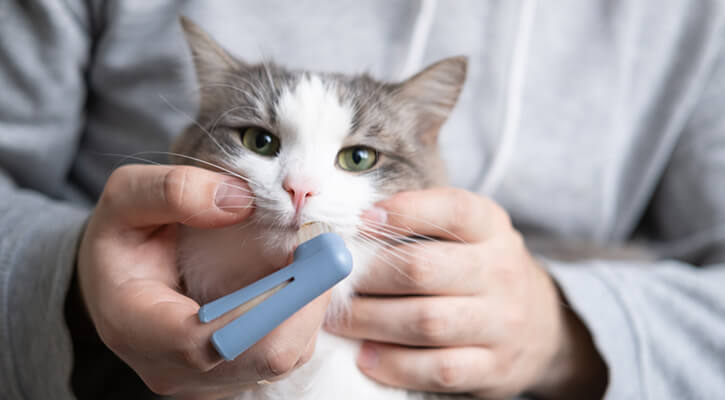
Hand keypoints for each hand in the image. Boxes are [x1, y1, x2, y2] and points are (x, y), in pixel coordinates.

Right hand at [76, 165, 329, 399]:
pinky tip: (300, 277)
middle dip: (306, 300)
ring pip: (283, 358)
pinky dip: (302, 315)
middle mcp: (173, 369)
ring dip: (309, 306)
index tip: (309, 251)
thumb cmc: (122, 240)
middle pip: (263, 357)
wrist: (117, 280)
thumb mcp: (125, 199)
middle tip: (326, 246)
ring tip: (312, 256)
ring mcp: (206, 381)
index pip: (210, 341)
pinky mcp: (234, 375)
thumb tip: (242, 201)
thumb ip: (172, 191)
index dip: (271, 302)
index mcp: (136, 328)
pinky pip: (285, 353)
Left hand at [329, 188, 606, 398]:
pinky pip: (438, 369)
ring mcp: (502, 322)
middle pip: (423, 270)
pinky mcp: (494, 367)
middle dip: (368, 277)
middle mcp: (501, 271)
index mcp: (491, 227)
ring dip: (370, 322)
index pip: (452, 210)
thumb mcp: (468, 232)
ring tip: (338, 321)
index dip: (403, 212)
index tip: (360, 221)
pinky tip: (366, 356)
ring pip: (426, 322)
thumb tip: (351, 223)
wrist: (540, 324)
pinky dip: (394, 365)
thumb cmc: (481, 269)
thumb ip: (420, 221)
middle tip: (334, 283)